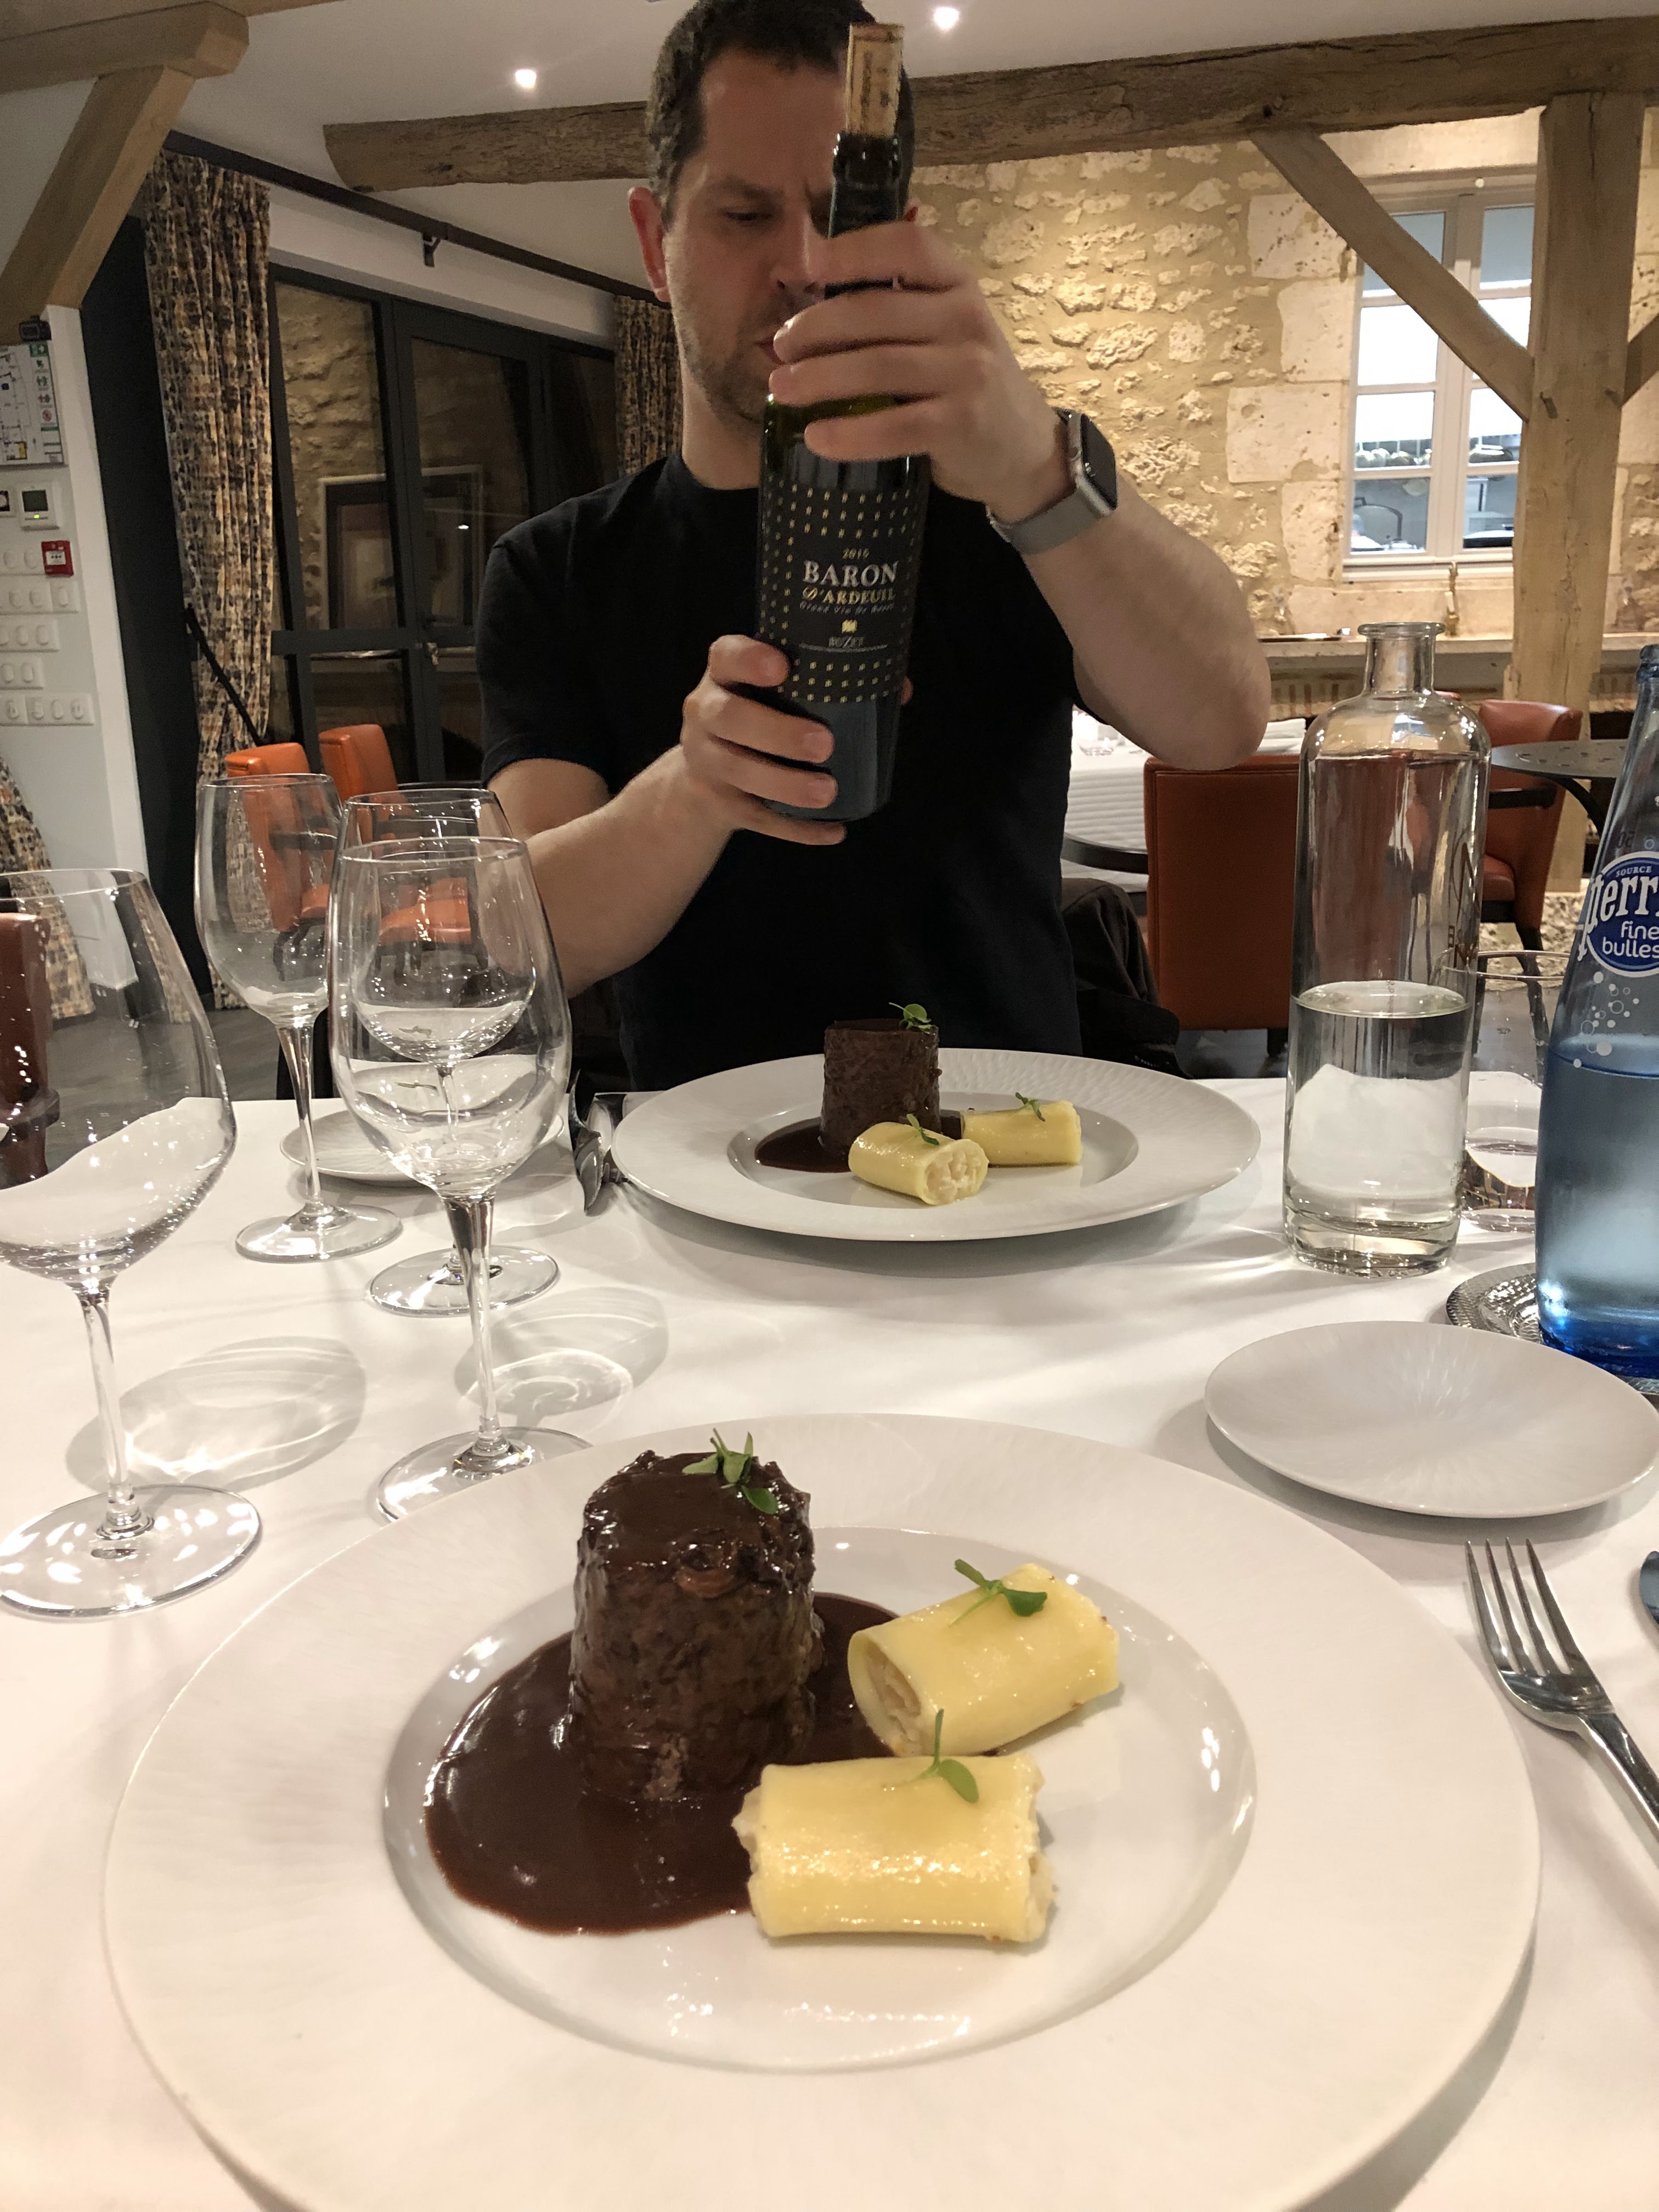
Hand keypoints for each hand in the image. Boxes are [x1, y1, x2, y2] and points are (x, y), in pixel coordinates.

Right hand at [677, 635, 845, 845]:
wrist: (705, 776)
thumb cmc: (761, 715)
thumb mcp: (778, 692)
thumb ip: (829, 683)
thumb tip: (899, 688)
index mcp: (725, 675)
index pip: (726, 655)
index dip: (749, 659)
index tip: (782, 666)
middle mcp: (706, 713)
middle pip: (728, 718)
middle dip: (776, 731)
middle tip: (823, 743)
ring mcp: (707, 761)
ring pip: (737, 771)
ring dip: (785, 784)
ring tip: (827, 792)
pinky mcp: (719, 803)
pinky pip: (756, 818)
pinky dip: (795, 829)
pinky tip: (832, 832)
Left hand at [767, 222, 1068, 521]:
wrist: (1020, 444)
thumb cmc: (963, 379)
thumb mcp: (944, 327)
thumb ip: (895, 306)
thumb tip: (807, 298)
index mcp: (958, 283)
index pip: (907, 245)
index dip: (852, 249)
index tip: (806, 264)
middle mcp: (966, 318)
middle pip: (876, 311)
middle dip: (816, 328)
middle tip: (779, 346)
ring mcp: (967, 371)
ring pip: (879, 367)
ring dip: (820, 379)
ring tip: (780, 389)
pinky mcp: (961, 424)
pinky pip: (895, 426)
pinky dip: (850, 434)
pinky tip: (816, 437)